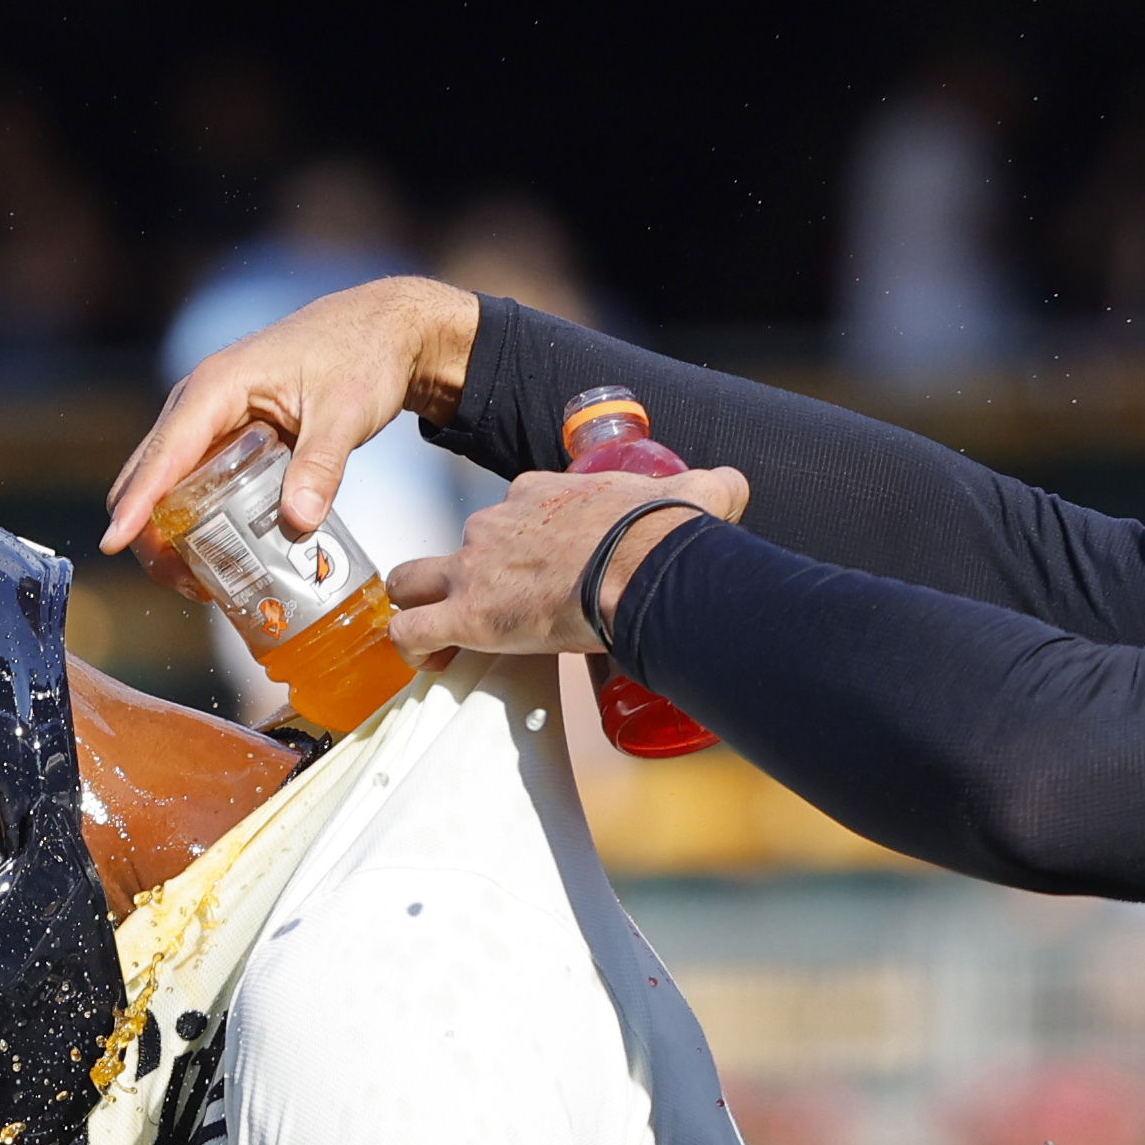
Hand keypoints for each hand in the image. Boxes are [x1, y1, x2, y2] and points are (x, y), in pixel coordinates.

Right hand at [102, 276, 479, 560]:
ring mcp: (209, 419)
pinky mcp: (226, 434)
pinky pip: (193, 482)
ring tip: (207, 583)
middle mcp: (199, 402)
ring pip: (165, 483)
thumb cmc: (361, 357)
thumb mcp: (346, 413)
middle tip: (190, 587)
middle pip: (148, 475)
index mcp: (217, 387)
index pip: (163, 453)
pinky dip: (194, 519)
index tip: (113, 542)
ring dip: (171, 533)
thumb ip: (322, 465)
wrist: (380, 331)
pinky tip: (223, 554)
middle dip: (152, 535)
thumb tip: (299, 522)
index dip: (137, 503)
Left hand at [386, 466, 749, 660]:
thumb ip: (709, 485)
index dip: (523, 540)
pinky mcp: (468, 615)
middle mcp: (497, 523)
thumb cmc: (659, 533)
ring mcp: (475, 568)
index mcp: (540, 493)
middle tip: (495, 604)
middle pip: (465, 545)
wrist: (642, 564)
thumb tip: (732, 484)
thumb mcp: (691, 491)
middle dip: (471, 573)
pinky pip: (412, 629)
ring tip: (443, 632)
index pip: (514, 511)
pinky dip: (413, 645)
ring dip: (422, 601)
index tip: (541, 568)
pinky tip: (428, 659)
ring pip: (415, 579)